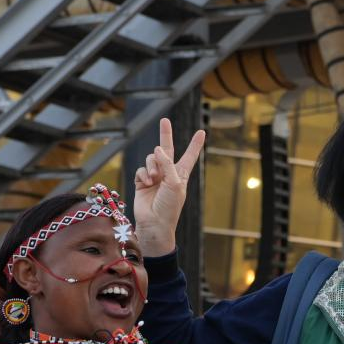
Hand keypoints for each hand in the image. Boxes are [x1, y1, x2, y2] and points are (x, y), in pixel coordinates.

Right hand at [133, 118, 204, 256]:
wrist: (155, 223)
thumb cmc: (169, 206)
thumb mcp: (174, 184)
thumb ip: (167, 164)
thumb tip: (158, 148)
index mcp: (181, 175)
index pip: (189, 156)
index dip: (195, 145)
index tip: (202, 132)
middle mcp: (168, 174)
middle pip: (166, 150)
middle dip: (165, 135)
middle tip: (164, 120)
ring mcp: (154, 177)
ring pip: (151, 159)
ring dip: (152, 166)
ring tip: (154, 178)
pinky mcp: (141, 182)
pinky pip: (141, 169)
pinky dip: (143, 174)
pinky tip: (146, 183)